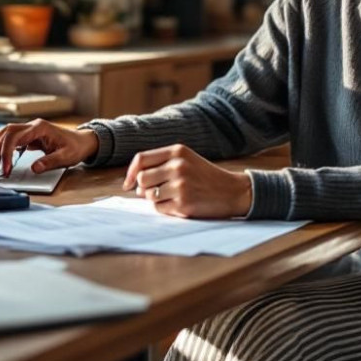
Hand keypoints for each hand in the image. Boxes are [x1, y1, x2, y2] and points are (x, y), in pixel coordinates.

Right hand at [0, 119, 99, 175]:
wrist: (82, 141)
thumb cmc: (75, 148)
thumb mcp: (66, 157)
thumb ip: (50, 162)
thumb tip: (34, 168)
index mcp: (40, 128)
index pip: (15, 137)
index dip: (7, 153)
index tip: (5, 169)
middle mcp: (31, 125)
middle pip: (5, 134)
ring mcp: (27, 129)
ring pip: (2, 132)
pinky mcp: (25, 135)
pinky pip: (6, 136)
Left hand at [122, 144, 252, 218]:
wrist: (233, 191)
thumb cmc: (205, 176)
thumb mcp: (186, 160)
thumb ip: (161, 164)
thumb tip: (133, 183)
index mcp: (177, 152)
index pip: (141, 159)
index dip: (130, 173)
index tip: (128, 183)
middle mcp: (178, 166)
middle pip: (142, 179)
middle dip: (143, 188)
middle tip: (155, 191)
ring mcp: (181, 186)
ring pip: (149, 195)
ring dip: (155, 199)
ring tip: (172, 197)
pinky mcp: (183, 204)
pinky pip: (159, 208)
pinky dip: (165, 209)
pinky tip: (180, 204)